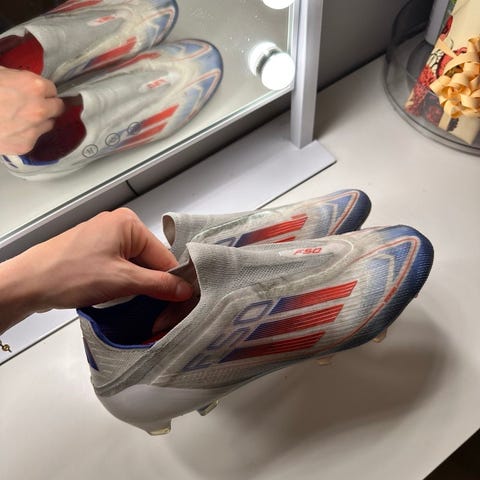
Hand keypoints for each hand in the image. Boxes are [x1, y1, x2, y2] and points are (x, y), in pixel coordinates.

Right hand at [0, 67, 64, 154]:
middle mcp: (40, 109)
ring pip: (48, 124)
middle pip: (57, 108)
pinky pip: (34, 138)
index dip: (44, 90)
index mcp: (34, 86)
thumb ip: (16, 78)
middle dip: (48, 105)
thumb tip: (22, 81)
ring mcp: (34, 129)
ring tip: (19, 117)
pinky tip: (11, 129)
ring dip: (39, 120)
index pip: (52, 89)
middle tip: (34, 105)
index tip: (38, 92)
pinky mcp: (27, 145)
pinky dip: (26, 134)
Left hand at [0, 208, 192, 332]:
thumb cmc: (69, 274)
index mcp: (128, 223)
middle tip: (158, 309)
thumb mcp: (122, 280)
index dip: (171, 280)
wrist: (26, 283)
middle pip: (150, 260)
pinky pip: (120, 266)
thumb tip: (185, 289)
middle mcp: (118, 225)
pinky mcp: (94, 251)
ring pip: (135, 265)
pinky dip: (124, 282)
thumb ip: (158, 284)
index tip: (179, 302)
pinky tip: (120, 296)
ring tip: (135, 303)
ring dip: (138, 285)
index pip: (163, 255)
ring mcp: (104, 238)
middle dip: (153, 284)